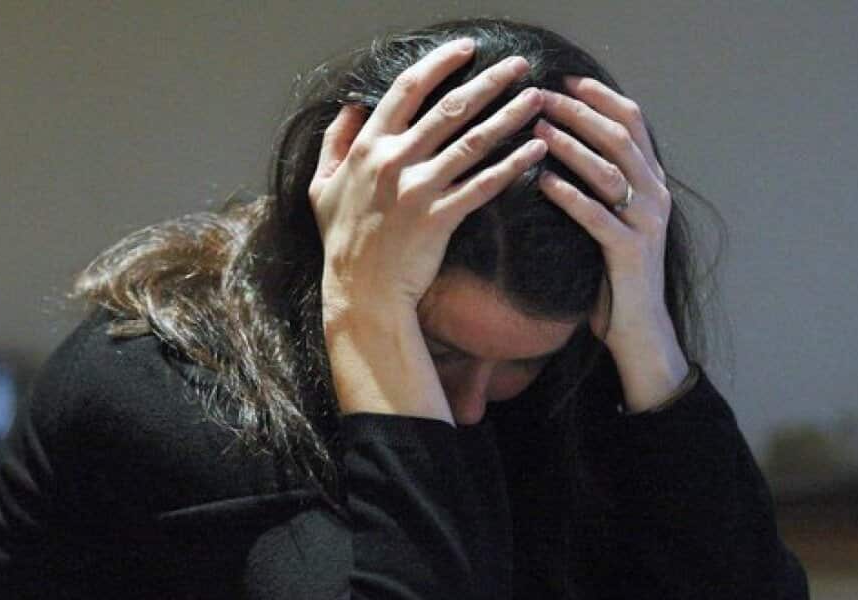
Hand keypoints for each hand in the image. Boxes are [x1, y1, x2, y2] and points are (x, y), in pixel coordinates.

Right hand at [310, 38, 546, 317]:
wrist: (360, 292)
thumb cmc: (341, 240)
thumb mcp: (320, 187)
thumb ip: (334, 143)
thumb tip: (349, 107)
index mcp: (367, 147)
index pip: (407, 90)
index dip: (439, 63)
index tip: (466, 49)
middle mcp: (394, 161)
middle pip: (450, 108)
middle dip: (489, 81)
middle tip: (518, 64)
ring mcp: (418, 189)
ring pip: (473, 141)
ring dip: (509, 115)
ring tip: (537, 98)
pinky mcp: (440, 218)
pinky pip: (484, 185)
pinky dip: (512, 166)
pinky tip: (536, 151)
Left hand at [533, 78, 689, 411]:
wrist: (638, 330)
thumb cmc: (614, 277)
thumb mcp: (609, 222)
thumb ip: (597, 189)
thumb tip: (557, 153)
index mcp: (651, 183)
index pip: (632, 124)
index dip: (601, 98)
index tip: (567, 80)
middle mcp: (654, 196)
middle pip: (619, 138)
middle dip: (580, 113)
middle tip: (542, 97)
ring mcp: (646, 223)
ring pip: (609, 171)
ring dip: (571, 146)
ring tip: (537, 129)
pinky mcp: (630, 252)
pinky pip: (597, 215)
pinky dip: (570, 195)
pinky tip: (543, 181)